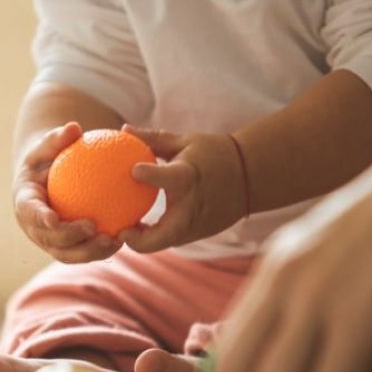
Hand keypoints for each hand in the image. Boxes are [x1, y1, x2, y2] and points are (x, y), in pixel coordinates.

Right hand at [14, 122, 121, 262]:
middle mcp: (34, 228)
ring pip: (68, 254)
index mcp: (25, 203)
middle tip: (92, 228)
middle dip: (70, 239)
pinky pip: (84, 251)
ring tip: (115, 241)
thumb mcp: (48, 145)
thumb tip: (74, 127)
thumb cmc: (47, 157)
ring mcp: (50, 241)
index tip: (54, 218)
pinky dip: (102, 249)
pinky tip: (125, 239)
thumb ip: (58, 138)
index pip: (30, 212)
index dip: (40, 219)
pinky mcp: (67, 247)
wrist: (46, 180)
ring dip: (90, 251)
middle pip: (50, 240)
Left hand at [118, 126, 245, 252]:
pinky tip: (140, 229)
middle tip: (120, 230)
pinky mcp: (201, 234)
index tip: (133, 170)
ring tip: (124, 231)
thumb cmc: (213, 153)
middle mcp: (193, 206)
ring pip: (166, 242)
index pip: (169, 177)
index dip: (150, 175)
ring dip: (144, 241)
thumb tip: (123, 128)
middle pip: (163, 234)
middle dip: (138, 240)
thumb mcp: (185, 141)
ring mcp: (198, 225)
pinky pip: (174, 239)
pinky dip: (157, 237)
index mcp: (189, 177)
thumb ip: (153, 139)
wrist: (250, 176)